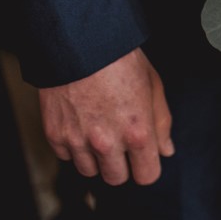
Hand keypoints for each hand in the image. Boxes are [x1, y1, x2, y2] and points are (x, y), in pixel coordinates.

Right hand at [39, 48, 174, 185]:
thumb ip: (161, 122)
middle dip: (121, 164)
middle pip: (116, 178)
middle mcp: (107, 142)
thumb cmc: (121, 59)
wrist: (80, 41)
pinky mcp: (55, 134)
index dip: (147, 166)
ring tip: (98, 128)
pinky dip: (73, 145)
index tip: (143, 156)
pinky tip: (80, 122)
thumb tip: (165, 150)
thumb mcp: (153, 85)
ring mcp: (78, 141)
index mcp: (138, 132)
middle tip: (120, 141)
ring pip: (89, 171)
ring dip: (95, 157)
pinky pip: (66, 156)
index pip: (147, 176)